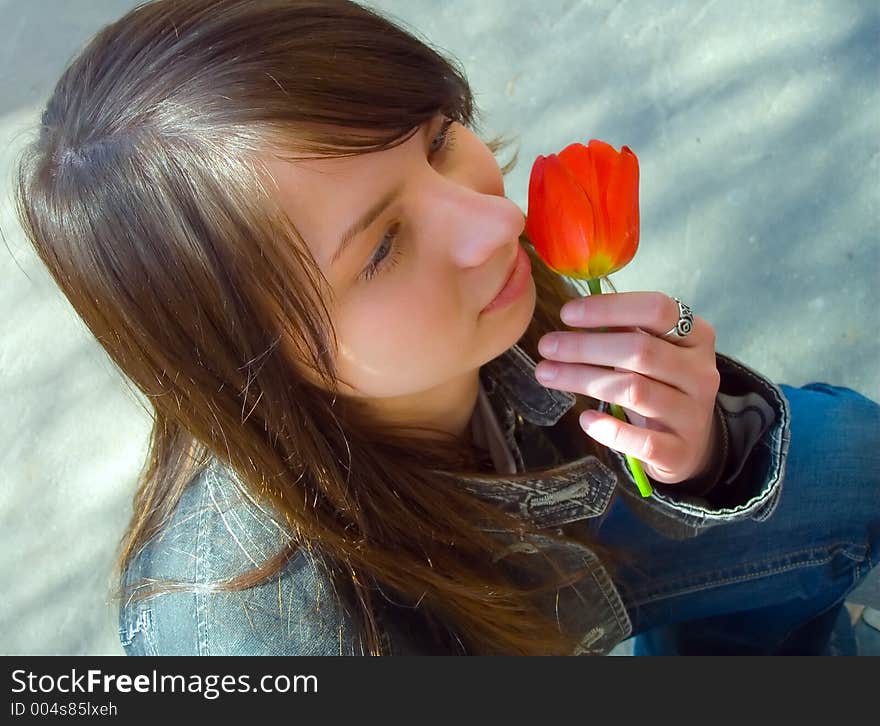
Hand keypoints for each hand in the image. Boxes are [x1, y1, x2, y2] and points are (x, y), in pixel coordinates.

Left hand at [534, 291, 720, 485]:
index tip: (566, 314)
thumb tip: (575, 316)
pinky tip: (585, 419)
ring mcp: (693, 414)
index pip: (658, 310)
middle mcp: (701, 373)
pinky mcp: (680, 452)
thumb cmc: (660, 386)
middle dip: (585, 346)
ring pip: (635, 391)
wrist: (689, 444)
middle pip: (641, 351)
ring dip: (584, 380)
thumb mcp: (651, 353)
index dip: (610, 309)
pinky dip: (610, 430)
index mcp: (696, 337)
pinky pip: (642, 441)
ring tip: (546, 373)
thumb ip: (623, 333)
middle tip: (546, 346)